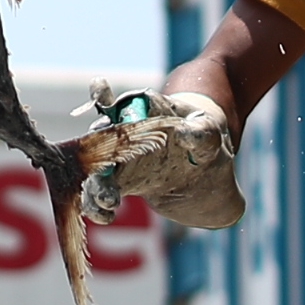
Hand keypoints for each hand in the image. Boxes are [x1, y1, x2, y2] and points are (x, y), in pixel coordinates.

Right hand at [74, 89, 244, 231]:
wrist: (202, 171)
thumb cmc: (204, 141)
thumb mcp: (209, 133)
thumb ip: (200, 132)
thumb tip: (183, 133)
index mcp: (142, 110)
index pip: (119, 99)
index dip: (103, 94)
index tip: (98, 89)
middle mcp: (122, 132)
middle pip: (99, 135)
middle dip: (96, 148)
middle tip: (103, 167)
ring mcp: (117, 158)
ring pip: (95, 168)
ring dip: (96, 184)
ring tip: (109, 201)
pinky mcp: (117, 183)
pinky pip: (98, 193)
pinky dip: (96, 204)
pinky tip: (106, 216)